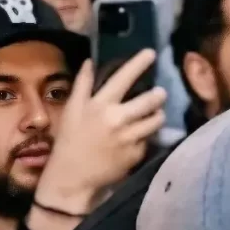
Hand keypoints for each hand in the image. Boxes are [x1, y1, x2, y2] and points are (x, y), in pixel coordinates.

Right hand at [28, 52, 163, 229]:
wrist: (73, 177)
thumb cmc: (70, 141)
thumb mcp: (72, 110)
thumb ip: (82, 85)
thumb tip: (89, 61)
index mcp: (100, 105)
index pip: (123, 78)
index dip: (139, 63)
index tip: (152, 53)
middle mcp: (117, 119)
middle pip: (151, 100)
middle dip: (158, 95)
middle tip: (159, 94)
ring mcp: (129, 137)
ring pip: (156, 120)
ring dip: (157, 115)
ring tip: (152, 115)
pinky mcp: (137, 153)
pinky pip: (149, 139)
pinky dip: (146, 136)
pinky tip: (136, 138)